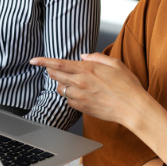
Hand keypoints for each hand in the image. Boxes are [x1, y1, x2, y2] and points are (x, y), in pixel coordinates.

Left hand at [30, 52, 148, 128]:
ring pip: (61, 89)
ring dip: (62, 84)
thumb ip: (96, 57)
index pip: (59, 64)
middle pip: (55, 76)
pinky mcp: (83, 108)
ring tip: (72, 82)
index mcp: (87, 70)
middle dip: (50, 71)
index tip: (33, 60)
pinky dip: (70, 96)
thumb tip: (83, 57)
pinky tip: (81, 94)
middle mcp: (81, 83)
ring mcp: (80, 97)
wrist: (133, 108)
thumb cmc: (127, 85)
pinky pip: (69, 101)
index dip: (43, 61)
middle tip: (51, 69)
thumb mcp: (115, 63)